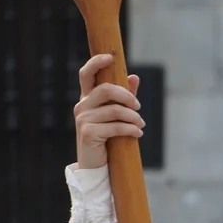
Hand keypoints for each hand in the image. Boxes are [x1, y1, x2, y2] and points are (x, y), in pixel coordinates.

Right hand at [74, 53, 142, 169]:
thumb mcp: (115, 115)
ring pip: (114, 110)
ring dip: (133, 117)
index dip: (96, 62)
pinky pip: (115, 127)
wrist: (96, 164)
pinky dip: (131, 129)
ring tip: (141, 125)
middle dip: (127, 97)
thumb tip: (134, 76)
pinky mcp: (88, 133)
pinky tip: (138, 133)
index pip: (86, 74)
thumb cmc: (107, 137)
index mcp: (87, 98)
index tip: (111, 57)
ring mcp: (83, 119)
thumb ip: (124, 97)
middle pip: (106, 90)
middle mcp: (82, 106)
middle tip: (138, 107)